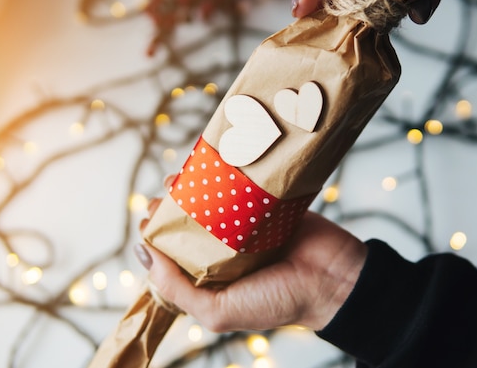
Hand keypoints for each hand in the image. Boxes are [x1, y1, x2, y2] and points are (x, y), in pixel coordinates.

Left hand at [136, 177, 367, 331]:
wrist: (333, 280)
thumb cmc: (278, 302)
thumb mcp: (219, 312)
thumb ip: (178, 290)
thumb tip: (144, 254)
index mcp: (215, 279)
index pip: (177, 256)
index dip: (159, 237)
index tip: (148, 217)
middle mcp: (228, 252)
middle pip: (193, 225)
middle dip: (174, 208)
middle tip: (162, 194)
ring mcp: (249, 227)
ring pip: (216, 203)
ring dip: (197, 188)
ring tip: (181, 176)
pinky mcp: (269, 206)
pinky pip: (244, 188)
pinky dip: (229, 176)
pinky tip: (214, 164)